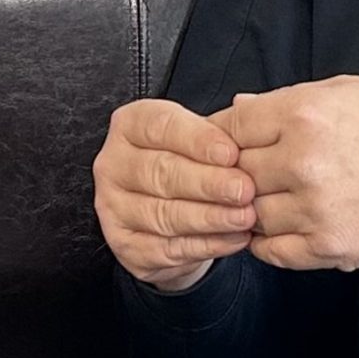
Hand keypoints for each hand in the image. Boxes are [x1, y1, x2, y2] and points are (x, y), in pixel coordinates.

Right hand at [93, 97, 258, 290]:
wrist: (170, 212)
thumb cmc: (189, 164)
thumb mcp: (200, 137)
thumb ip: (220, 128)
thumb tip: (245, 109)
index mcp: (129, 126)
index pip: (160, 127)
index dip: (197, 141)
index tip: (231, 153)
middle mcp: (113, 165)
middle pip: (160, 172)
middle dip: (208, 183)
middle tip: (245, 190)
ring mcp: (113, 208)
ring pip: (164, 214)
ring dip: (210, 218)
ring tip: (245, 217)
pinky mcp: (125, 246)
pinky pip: (167, 249)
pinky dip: (205, 245)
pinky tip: (234, 239)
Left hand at [215, 77, 358, 271]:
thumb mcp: (345, 92)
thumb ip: (285, 102)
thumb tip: (236, 110)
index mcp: (304, 115)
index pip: (229, 128)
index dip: (223, 137)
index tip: (228, 144)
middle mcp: (304, 162)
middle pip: (233, 173)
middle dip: (238, 172)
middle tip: (255, 172)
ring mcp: (315, 209)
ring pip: (249, 214)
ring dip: (254, 207)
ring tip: (275, 197)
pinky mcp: (329, 247)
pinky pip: (271, 251)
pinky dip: (269, 241)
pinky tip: (286, 224)